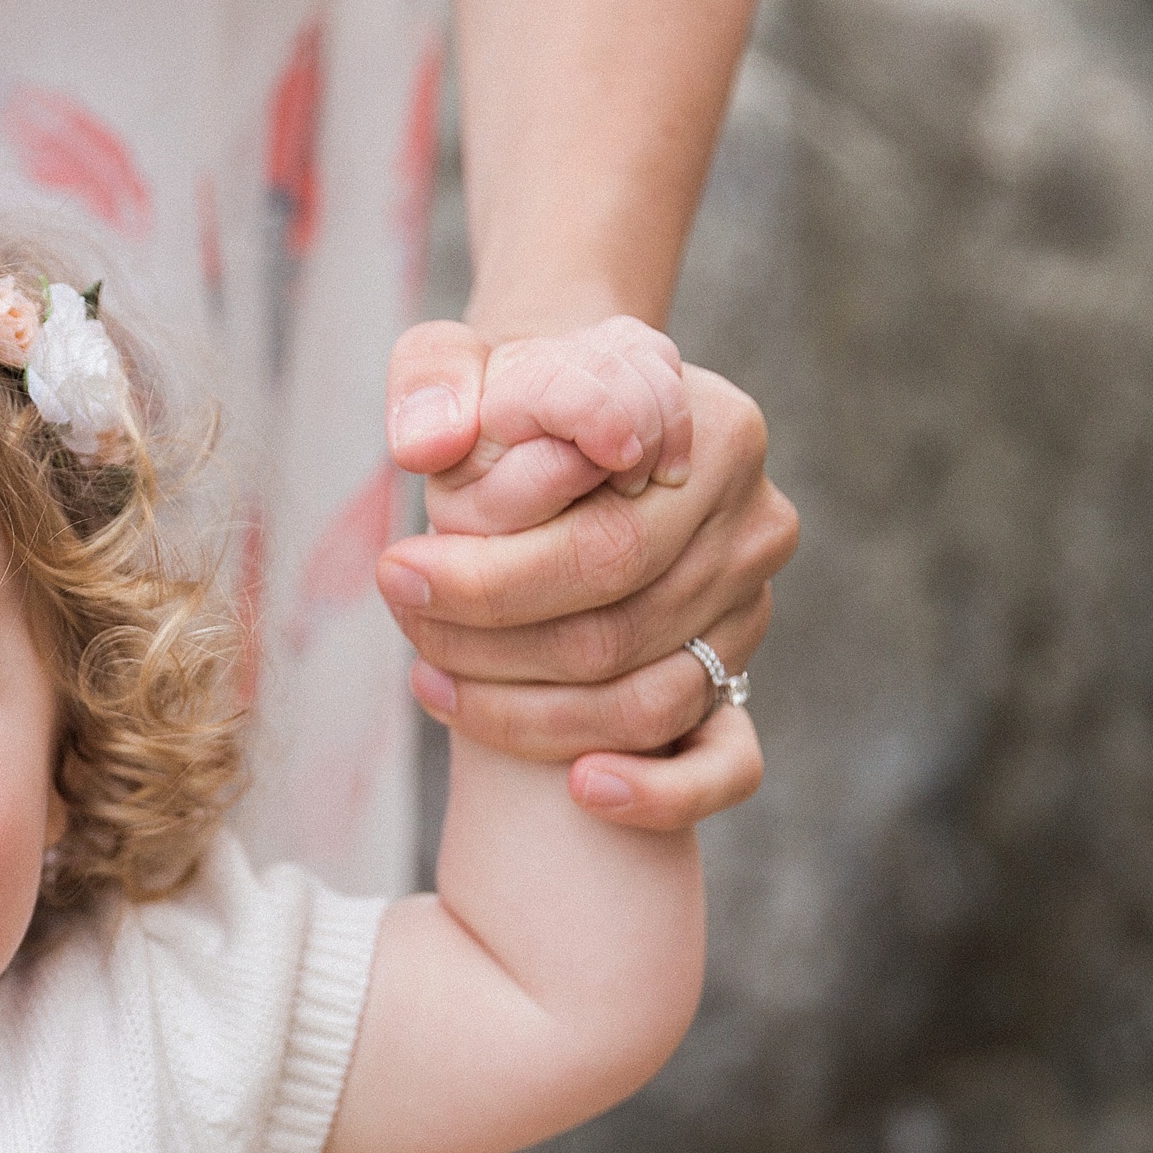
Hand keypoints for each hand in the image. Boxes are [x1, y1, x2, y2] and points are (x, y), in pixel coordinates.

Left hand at [381, 334, 796, 830]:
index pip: (601, 533)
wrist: (556, 438)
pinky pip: (727, 763)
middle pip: (615, 620)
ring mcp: (751, 605)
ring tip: (430, 682)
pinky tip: (581, 790)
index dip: (492, 573)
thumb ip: (435, 380)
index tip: (399, 574)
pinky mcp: (740, 674)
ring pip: (644, 699)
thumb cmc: (507, 404)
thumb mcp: (462, 361)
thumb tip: (428, 445)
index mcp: (707, 429)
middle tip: (403, 626)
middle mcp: (753, 519)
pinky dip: (658, 791)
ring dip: (523, 713)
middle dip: (488, 641)